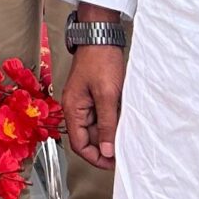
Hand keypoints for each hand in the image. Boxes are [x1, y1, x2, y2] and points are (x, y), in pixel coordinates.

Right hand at [60, 40, 124, 171]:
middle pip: (88, 138)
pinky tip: (124, 119)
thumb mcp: (106, 95)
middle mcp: (75, 107)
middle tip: (124, 149)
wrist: (101, 35)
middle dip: (105, 146)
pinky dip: (112, 121)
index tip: (113, 163)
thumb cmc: (100, 59)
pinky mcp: (93, 95)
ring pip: (96, 127)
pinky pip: (101, 116)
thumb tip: (106, 150)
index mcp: (72, 108)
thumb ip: (107, 124)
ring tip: (126, 133)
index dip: (96, 157)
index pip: (80, 144)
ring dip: (110, 133)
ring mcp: (84, 101)